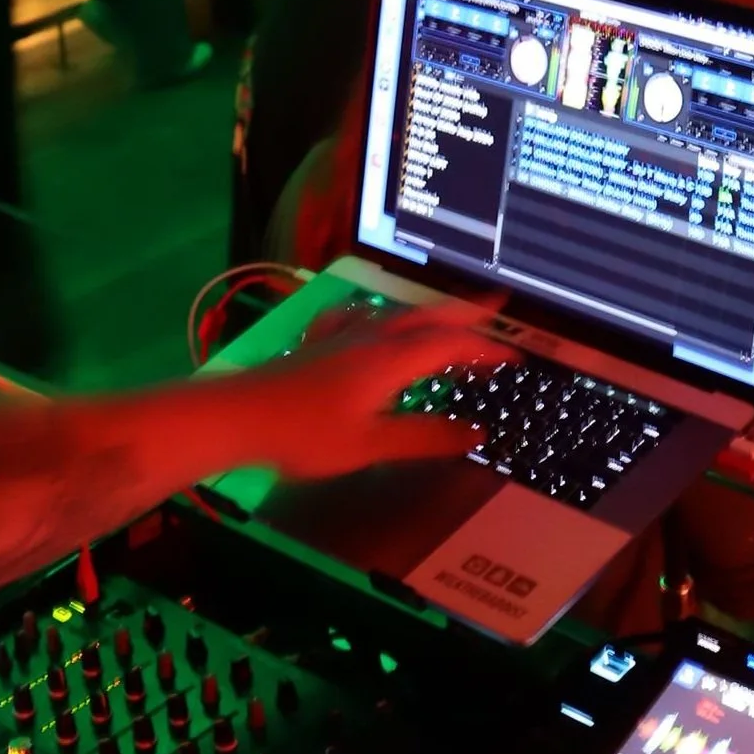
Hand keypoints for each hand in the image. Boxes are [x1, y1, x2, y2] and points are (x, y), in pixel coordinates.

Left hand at [233, 304, 511, 477]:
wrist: (239, 417)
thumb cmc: (305, 435)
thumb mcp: (372, 445)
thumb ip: (425, 437)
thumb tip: (476, 434)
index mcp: (390, 360)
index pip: (450, 345)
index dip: (486, 349)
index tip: (514, 357)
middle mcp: (370, 338)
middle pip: (428, 317)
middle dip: (466, 313)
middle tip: (499, 307)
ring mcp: (341, 336)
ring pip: (396, 314)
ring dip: (429, 314)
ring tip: (448, 317)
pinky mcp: (317, 344)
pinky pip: (358, 318)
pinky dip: (380, 315)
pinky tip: (371, 317)